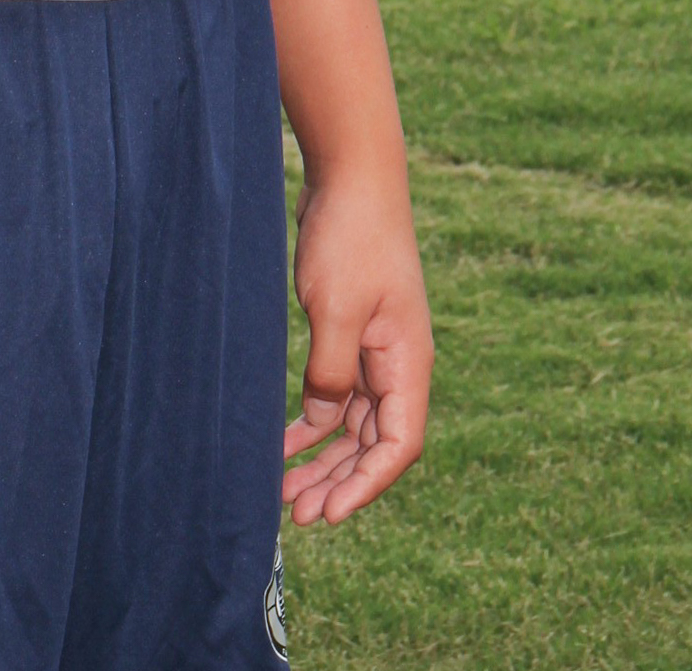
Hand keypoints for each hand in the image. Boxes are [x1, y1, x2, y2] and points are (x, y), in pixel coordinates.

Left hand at [280, 164, 432, 525]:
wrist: (351, 175)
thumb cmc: (351, 237)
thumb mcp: (337, 309)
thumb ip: (331, 371)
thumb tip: (325, 420)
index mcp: (408, 363)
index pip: (398, 445)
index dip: (366, 486)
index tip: (329, 514)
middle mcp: (398, 364)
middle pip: (374, 443)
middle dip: (340, 482)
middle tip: (298, 516)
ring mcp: (375, 349)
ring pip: (353, 424)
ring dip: (323, 458)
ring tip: (284, 492)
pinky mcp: (350, 332)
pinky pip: (336, 393)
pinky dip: (313, 420)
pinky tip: (283, 441)